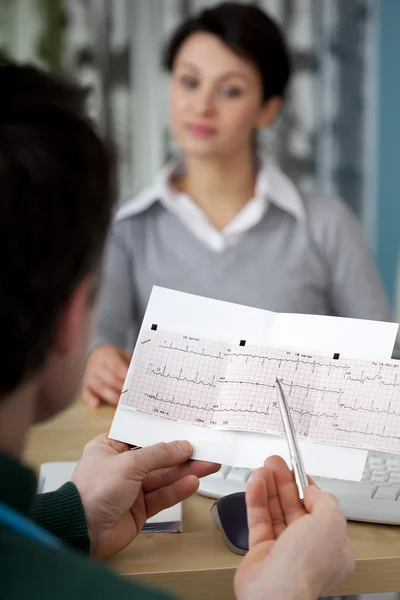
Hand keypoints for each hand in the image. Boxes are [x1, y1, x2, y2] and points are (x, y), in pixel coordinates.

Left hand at [71, 433, 219, 557]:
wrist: (81, 532)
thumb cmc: (93, 491)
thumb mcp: (128, 464)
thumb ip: (158, 454)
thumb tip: (183, 446)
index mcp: (110, 447)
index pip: (143, 435)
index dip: (165, 432)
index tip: (187, 427)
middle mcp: (121, 466)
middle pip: (158, 457)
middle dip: (182, 454)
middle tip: (206, 448)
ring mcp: (131, 488)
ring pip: (164, 477)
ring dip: (186, 471)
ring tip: (209, 464)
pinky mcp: (139, 509)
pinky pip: (162, 495)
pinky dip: (177, 490)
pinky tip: (193, 483)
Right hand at [81, 345, 130, 407]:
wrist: (97, 356)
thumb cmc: (115, 359)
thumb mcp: (123, 356)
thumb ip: (130, 365)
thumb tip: (140, 378)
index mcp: (106, 353)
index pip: (116, 366)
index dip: (125, 375)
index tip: (134, 383)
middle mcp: (95, 363)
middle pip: (109, 378)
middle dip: (120, 387)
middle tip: (130, 396)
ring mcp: (88, 375)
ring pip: (99, 386)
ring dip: (110, 395)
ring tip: (120, 402)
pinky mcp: (85, 385)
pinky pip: (86, 393)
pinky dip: (90, 399)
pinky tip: (97, 404)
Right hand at [234, 456, 353, 599]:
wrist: (275, 593)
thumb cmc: (306, 567)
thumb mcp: (330, 522)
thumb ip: (324, 501)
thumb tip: (312, 490)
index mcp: (332, 545)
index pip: (319, 509)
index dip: (307, 487)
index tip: (295, 470)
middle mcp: (307, 548)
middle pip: (294, 507)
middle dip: (284, 483)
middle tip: (274, 463)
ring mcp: (283, 550)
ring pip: (275, 511)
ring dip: (268, 488)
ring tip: (262, 469)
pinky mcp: (261, 551)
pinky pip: (259, 520)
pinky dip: (256, 500)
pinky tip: (255, 484)